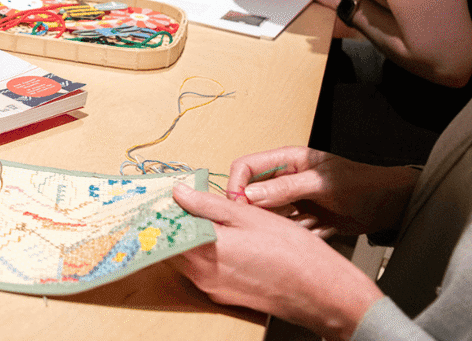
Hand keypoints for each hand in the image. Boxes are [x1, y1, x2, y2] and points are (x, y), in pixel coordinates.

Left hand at [171, 185, 383, 339]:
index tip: (164, 193)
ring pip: (190, 256)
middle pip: (175, 244)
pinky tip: (222, 234)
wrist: (324, 294)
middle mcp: (204, 277)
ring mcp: (215, 289)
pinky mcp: (227, 295)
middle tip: (183, 197)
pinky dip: (206, 249)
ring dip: (192, 234)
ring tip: (204, 211)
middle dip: (176, 220)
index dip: (164, 209)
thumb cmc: (293, 254)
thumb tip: (180, 193)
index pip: (168, 230)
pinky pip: (206, 268)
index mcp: (205, 253)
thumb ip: (209, 204)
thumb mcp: (248, 216)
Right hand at [225, 146, 418, 238]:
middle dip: (260, 212)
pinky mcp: (303, 218)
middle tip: (275, 224)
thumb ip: (285, 188)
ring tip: (311, 223)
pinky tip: (321, 229)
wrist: (390, 206)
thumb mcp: (321, 184)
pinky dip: (299, 234)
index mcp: (286, 160)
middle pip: (253, 194)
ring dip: (284, 226)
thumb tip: (250, 195)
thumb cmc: (361, 185)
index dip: (237, 185)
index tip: (238, 206)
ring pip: (270, 215)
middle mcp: (285, 178)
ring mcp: (294, 199)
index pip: (246, 167)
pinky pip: (288, 229)